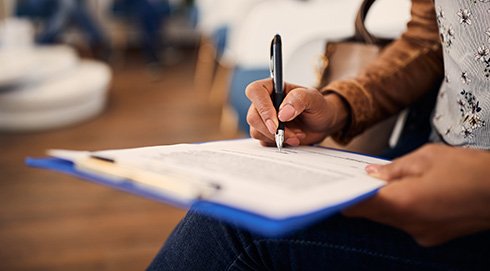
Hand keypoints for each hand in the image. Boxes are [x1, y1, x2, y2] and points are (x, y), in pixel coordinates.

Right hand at [245, 78, 347, 145]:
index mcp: (272, 87)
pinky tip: (292, 139)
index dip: (263, 108)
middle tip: (291, 134)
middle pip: (253, 116)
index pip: (255, 91)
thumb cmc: (317, 106)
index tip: (276, 123)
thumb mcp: (313, 98)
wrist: (322, 123)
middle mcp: (264, 102)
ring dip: (277, 137)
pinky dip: (278, 143)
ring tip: (297, 135)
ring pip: (256, 131)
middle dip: (272, 130)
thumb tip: (283, 113)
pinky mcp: (266, 133)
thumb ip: (299, 99)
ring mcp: (263, 118)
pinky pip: (263, 141)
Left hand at [344, 144, 489, 245]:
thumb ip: (393, 168)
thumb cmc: (470, 170)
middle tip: (356, 178)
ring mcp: (422, 233)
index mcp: (403, 203)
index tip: (334, 187)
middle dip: (362, 196)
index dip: (343, 196)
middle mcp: (410, 224)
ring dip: (382, 202)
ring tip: (384, 181)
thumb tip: (370, 174)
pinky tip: (408, 192)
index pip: (358, 206)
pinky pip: (406, 222)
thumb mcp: (426, 157)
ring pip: (388, 218)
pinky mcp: (433, 236)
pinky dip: (401, 208)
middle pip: (371, 213)